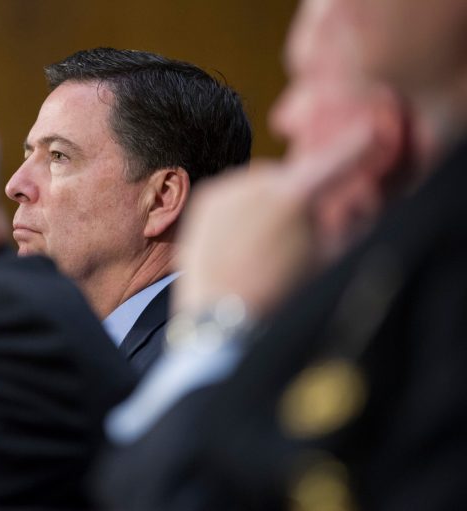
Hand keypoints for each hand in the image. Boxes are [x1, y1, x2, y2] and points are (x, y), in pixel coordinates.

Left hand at [174, 126, 375, 319]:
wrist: (222, 319)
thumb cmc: (284, 297)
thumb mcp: (331, 259)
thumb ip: (348, 218)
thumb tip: (355, 194)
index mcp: (296, 196)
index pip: (337, 159)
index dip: (359, 145)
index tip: (372, 131)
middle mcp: (257, 183)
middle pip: (294, 175)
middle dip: (301, 192)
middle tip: (300, 230)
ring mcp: (228, 188)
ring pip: (262, 182)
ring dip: (270, 199)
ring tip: (265, 243)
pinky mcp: (207, 199)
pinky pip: (237, 192)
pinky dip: (243, 206)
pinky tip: (242, 240)